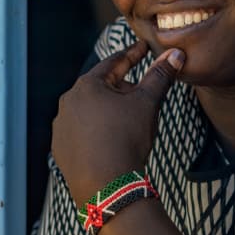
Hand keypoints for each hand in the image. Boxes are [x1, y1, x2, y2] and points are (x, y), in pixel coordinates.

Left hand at [52, 40, 183, 205]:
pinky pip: (80, 131)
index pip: (114, 63)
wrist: (106, 185)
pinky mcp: (60, 147)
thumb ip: (160, 76)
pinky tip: (109, 140)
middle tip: (139, 92)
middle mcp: (68, 102)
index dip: (132, 55)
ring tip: (125, 121)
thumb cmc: (126, 140)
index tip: (142, 49)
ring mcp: (61, 126)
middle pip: (100, 86)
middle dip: (120, 87)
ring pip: (89, 110)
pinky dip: (94, 130)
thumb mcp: (147, 103)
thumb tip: (175, 54)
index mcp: (88, 85)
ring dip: (106, 110)